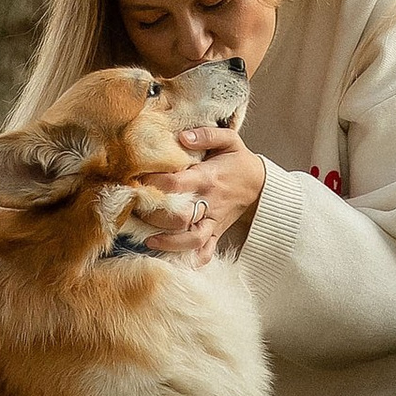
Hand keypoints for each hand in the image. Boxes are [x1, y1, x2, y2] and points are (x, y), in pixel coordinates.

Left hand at [139, 126, 266, 264]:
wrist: (260, 184)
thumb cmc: (238, 161)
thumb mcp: (229, 139)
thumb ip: (206, 134)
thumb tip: (182, 137)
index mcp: (208, 178)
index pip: (175, 184)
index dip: (153, 183)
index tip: (135, 180)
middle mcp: (210, 202)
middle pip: (179, 216)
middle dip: (154, 216)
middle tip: (134, 210)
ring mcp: (214, 221)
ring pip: (192, 239)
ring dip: (169, 243)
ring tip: (147, 239)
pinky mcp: (217, 233)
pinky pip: (206, 252)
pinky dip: (191, 260)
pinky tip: (173, 260)